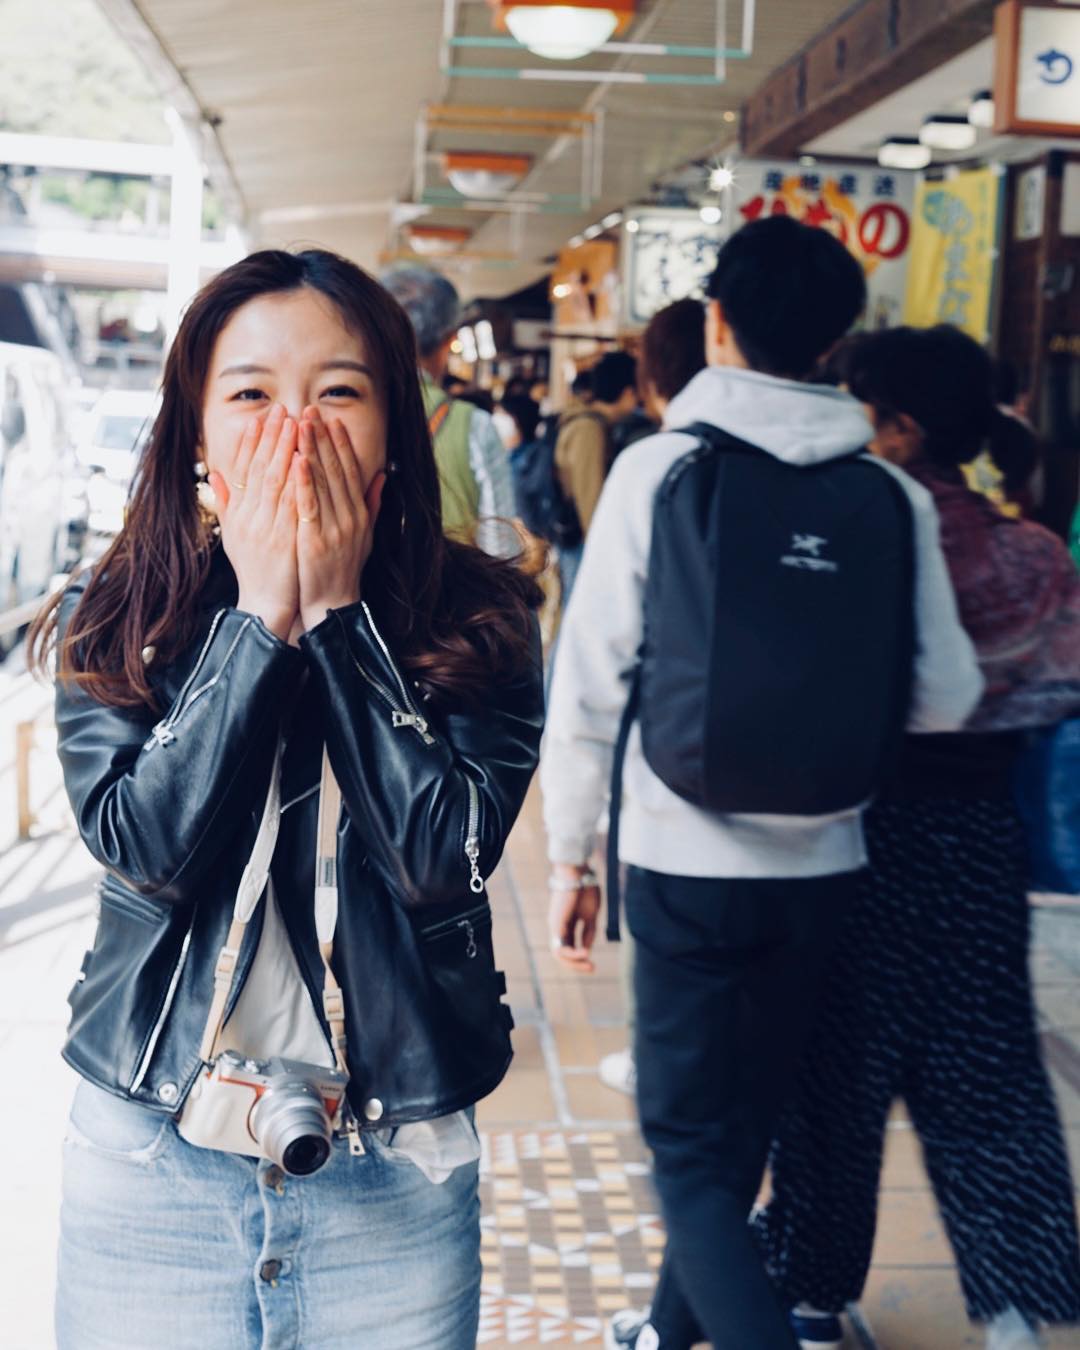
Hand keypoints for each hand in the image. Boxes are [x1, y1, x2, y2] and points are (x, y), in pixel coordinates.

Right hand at [209, 404, 298, 640]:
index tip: (261, 418)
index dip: (252, 442)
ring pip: (275, 481)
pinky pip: (291, 504)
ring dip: (285, 450)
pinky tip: (305, 460)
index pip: (244, 470)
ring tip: (295, 424)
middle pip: (260, 469)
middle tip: (281, 409)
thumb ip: (227, 504)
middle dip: (271, 437)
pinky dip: (297, 480)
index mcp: (239, 513)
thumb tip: (215, 475)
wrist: (266, 603)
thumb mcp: (234, 535)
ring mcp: (266, 527)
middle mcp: (250, 517)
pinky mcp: (283, 539)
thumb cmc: (254, 569)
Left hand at [293, 408, 385, 631]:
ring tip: (301, 424)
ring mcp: (335, 528)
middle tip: (311, 410)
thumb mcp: (365, 535)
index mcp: (360, 514)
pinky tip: (296, 460)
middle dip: (323, 438)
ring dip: (311, 450)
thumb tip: (383, 475)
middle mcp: (351, 517)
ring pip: (322, 482)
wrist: (333, 604)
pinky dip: (304, 481)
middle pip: (336, 470)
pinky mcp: (316, 540)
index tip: (331, 419)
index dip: (342, 444)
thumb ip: (372, 504)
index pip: (351, 471)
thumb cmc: (344, 569)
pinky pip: (309, 505)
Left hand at [548, 863, 601, 973]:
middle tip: (593, 969)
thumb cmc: (585, 890)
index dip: (581, 958)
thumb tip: (587, 949)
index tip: (594, 965)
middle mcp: (558, 928)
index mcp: (567, 925)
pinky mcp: (555, 924)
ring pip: (559, 954)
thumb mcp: (591, 916)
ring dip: (574, 962)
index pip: (570, 947)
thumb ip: (588, 932)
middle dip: (577, 964)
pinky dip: (572, 953)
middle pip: (563, 954)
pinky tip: (585, 953)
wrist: (578, 873)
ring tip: (589, 963)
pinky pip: (560, 946)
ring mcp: (555, 926)